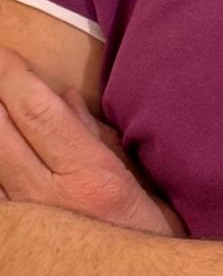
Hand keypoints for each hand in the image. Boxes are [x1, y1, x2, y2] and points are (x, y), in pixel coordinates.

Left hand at [0, 47, 184, 235]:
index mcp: (87, 172)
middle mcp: (48, 197)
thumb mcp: (132, 174)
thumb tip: (62, 96)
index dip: (15, 77)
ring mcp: (26, 221)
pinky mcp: (18, 234)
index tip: (4, 52)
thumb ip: (94, 134)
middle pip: (0, 134)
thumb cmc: (144, 228)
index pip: (38, 112)